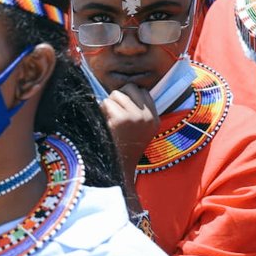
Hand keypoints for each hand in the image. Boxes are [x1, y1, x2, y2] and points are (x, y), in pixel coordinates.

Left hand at [101, 84, 159, 206]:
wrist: (118, 167)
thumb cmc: (123, 147)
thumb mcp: (140, 130)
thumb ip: (138, 112)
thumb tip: (122, 90)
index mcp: (154, 119)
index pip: (143, 91)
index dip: (129, 95)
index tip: (122, 107)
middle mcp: (148, 117)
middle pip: (130, 88)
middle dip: (118, 96)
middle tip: (113, 112)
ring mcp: (136, 117)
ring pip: (116, 94)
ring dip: (108, 104)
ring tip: (109, 119)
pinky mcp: (121, 119)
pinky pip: (106, 103)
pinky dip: (101, 110)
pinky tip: (104, 123)